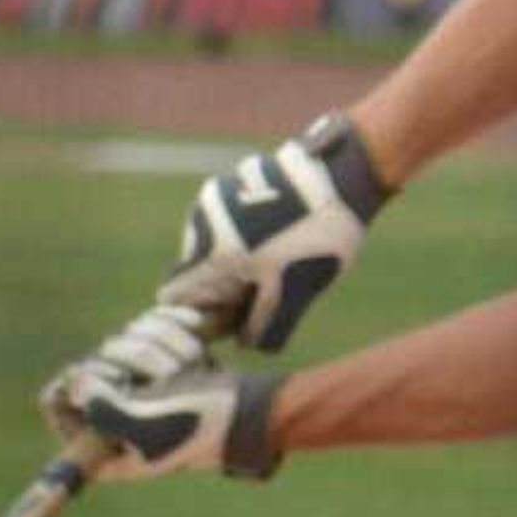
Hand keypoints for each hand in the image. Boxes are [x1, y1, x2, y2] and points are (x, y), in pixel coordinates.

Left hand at [39, 305, 283, 480]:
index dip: (68, 386)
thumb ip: (100, 408)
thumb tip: (73, 382)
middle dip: (132, 360)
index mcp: (105, 442)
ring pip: (123, 339)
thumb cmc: (201, 423)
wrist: (256, 409)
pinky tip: (196, 342)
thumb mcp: (144, 425)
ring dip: (159, 346)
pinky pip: (149, 326)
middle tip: (163, 378)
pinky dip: (172, 328)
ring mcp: (141, 383)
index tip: (88, 374)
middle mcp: (117, 412)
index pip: (57, 406)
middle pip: (92, 363)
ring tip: (187, 368)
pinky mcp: (164, 358)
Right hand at [169, 111, 384, 353]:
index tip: (233, 315)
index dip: (200, 315)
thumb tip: (246, 343)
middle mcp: (200, 222)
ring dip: (241, 257)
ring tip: (286, 251)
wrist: (343, 174)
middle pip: (197, 272)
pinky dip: (250, 230)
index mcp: (210, 254)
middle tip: (272, 284)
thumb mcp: (296, 295)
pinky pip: (231, 218)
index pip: (173, 298)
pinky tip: (288, 227)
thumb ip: (266, 328)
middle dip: (227, 285)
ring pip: (216, 244)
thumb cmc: (318, 238)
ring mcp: (215, 195)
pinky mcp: (233, 177)